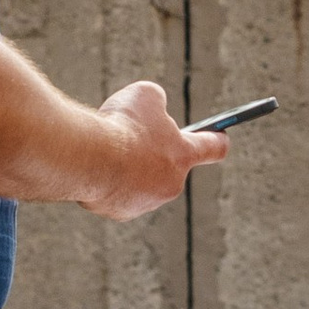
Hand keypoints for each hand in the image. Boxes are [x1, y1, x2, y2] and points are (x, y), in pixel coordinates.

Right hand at [83, 80, 226, 219]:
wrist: (88, 158)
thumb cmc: (121, 125)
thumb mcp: (145, 96)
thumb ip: (156, 101)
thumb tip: (153, 108)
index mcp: (184, 155)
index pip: (214, 148)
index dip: (217, 139)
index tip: (220, 136)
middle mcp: (171, 184)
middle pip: (170, 165)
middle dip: (155, 150)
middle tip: (134, 134)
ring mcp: (147, 201)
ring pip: (142, 180)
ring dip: (131, 166)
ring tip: (111, 150)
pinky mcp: (121, 212)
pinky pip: (119, 193)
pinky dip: (110, 180)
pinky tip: (98, 166)